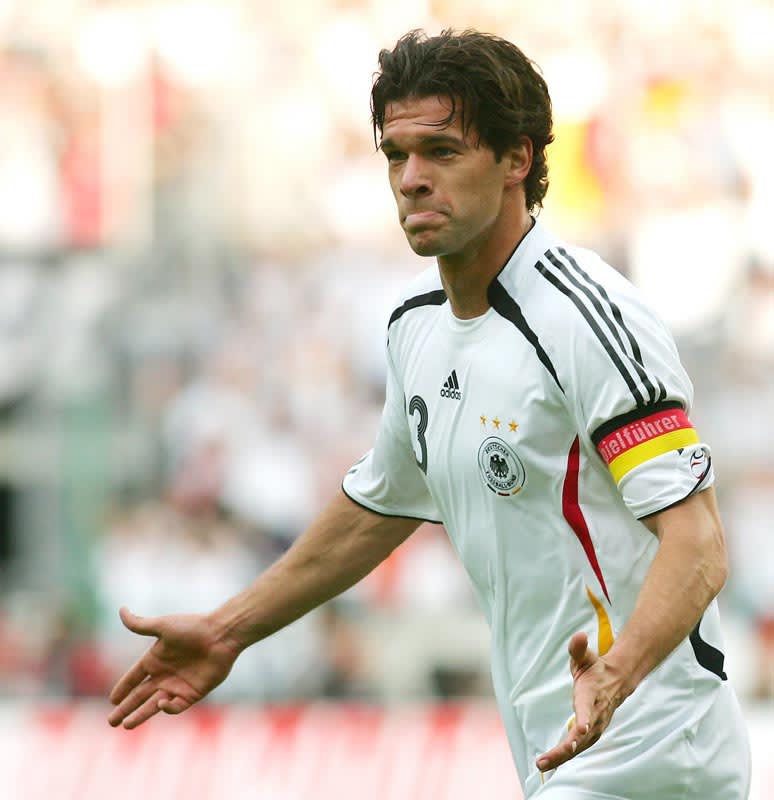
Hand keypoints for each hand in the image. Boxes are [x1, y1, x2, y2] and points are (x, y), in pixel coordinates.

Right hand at [107, 607, 239, 729]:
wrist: (222, 635)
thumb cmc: (193, 627)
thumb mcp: (163, 625)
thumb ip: (139, 624)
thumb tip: (121, 610)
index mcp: (156, 658)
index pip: (134, 677)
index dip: (123, 687)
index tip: (112, 699)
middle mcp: (165, 674)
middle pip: (140, 695)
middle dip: (126, 708)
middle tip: (110, 722)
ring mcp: (178, 685)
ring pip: (154, 705)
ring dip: (140, 715)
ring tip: (126, 726)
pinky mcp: (193, 694)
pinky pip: (176, 706)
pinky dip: (168, 708)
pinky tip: (162, 703)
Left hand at [535, 631, 627, 772]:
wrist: (616, 681)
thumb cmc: (595, 668)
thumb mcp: (585, 656)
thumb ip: (578, 648)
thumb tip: (579, 635)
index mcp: (592, 695)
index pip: (588, 708)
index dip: (585, 719)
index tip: (581, 729)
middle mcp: (595, 715)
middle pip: (581, 736)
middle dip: (566, 748)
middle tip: (547, 759)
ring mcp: (595, 727)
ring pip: (579, 746)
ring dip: (561, 756)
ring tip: (542, 765)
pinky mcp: (591, 734)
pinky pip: (577, 748)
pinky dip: (565, 756)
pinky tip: (548, 764)